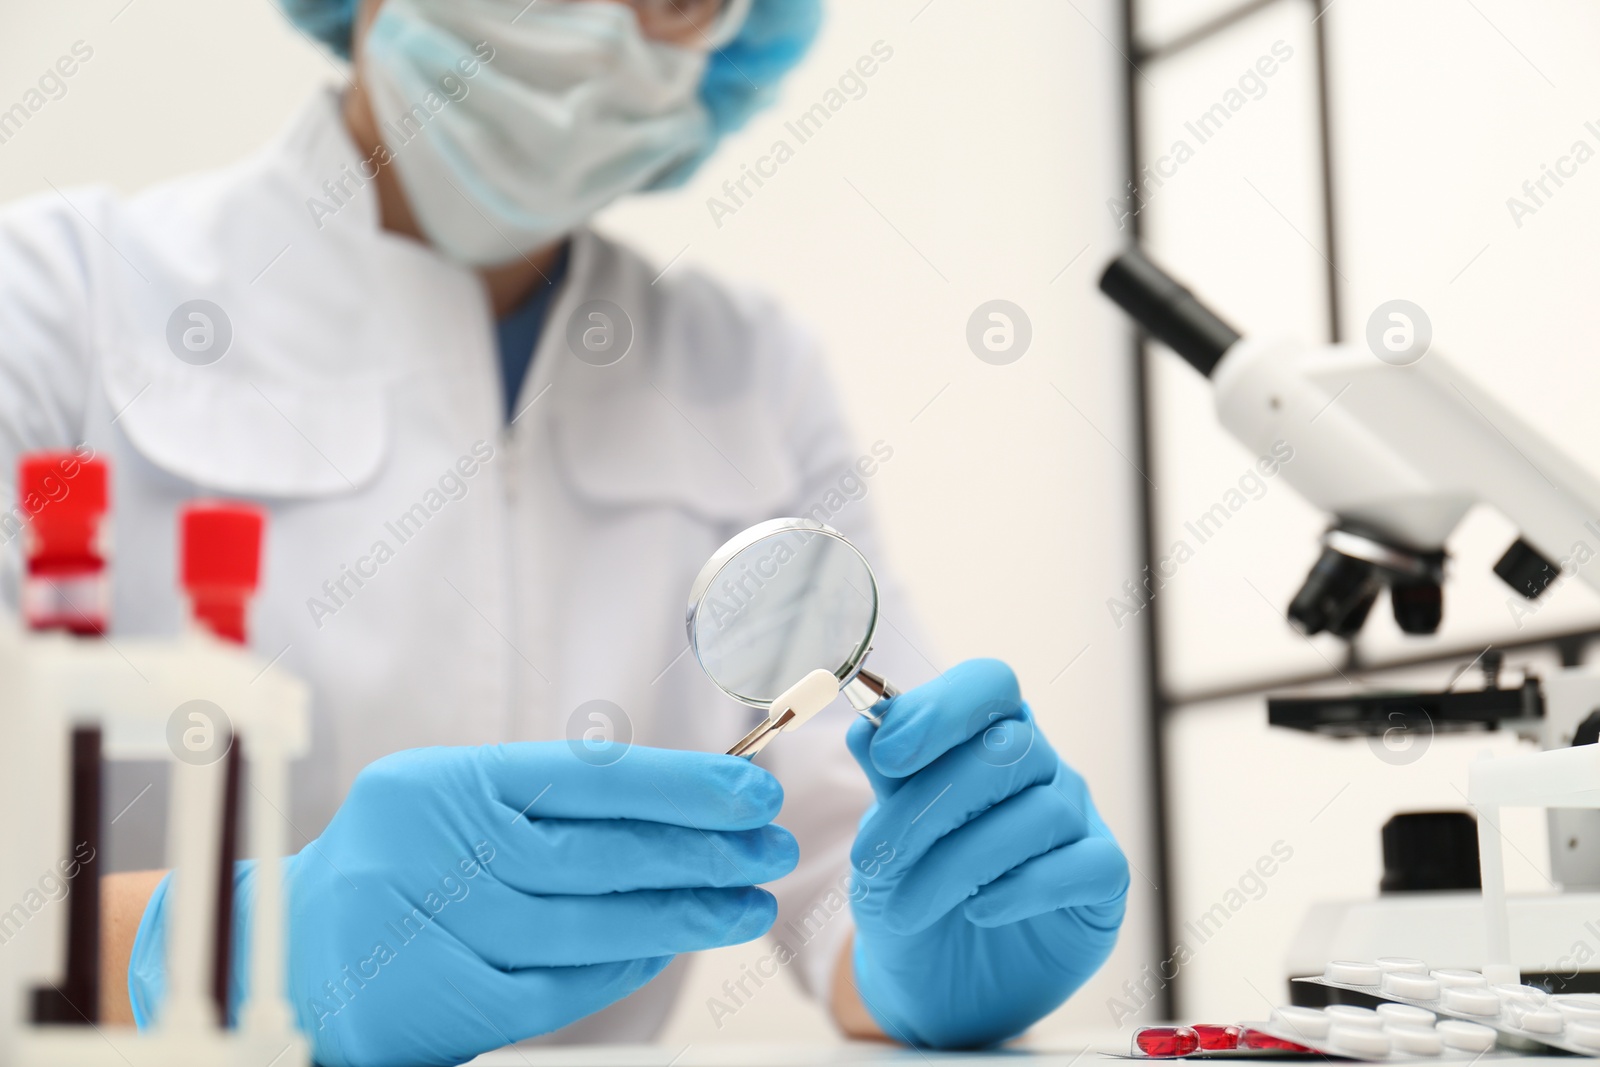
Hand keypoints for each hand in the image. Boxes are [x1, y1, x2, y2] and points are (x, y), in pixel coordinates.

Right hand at [129, 744, 796, 1066]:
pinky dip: (625, 962)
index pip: (588, 778)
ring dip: (682, 912)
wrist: (281, 953)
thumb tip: (678, 802)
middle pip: (600, 854)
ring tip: (746, 902)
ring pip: (590, 921)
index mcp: (442, 784)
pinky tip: (672, 942)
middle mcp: (435, 853)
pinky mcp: (443, 1004)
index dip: (680, 785)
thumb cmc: (392, 864)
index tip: (750, 790)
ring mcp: (436, 931)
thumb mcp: (447, 804)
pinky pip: (559, 984)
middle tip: (770, 846)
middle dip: (700, 850)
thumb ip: (543, 804)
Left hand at [845, 660, 1128, 1048]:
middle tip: (873, 858)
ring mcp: (1078, 819)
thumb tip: (864, 726)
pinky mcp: (1104, 879)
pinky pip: (1084, 864)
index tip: (886, 753)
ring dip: (959, 862)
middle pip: (1012, 747)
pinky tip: (980, 909)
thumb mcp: (882, 837)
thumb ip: (883, 782)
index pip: (988, 684)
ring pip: (1041, 812)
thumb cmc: (908, 889)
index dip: (942, 709)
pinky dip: (1026, 888)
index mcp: (985, 735)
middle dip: (932, 804)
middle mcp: (1040, 767)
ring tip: (907, 906)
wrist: (931, 979)